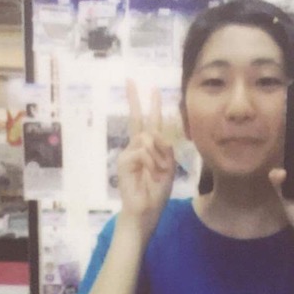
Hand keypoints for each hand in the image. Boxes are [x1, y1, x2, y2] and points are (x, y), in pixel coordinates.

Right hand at [117, 82, 175, 236]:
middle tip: (131, 81)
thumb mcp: (169, 168)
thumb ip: (166, 149)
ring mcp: (128, 154)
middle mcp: (136, 148)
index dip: (152, 106)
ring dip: (158, 156)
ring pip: (147, 139)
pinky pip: (143, 152)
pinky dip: (152, 163)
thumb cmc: (156, 192)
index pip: (150, 123)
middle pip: (137, 119)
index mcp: (149, 149)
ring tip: (157, 173)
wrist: (145, 212)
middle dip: (135, 99)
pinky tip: (150, 175)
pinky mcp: (124, 162)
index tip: (153, 89)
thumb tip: (154, 134)